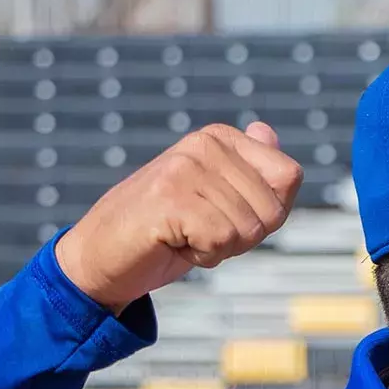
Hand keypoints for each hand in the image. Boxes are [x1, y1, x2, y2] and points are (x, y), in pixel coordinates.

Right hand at [54, 122, 303, 312]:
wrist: (100, 255)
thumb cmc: (163, 232)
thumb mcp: (215, 200)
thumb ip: (249, 172)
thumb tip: (267, 131)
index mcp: (219, 138)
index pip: (289, 176)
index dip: (265, 213)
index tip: (223, 215)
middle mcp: (204, 144)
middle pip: (272, 210)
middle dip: (242, 237)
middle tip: (198, 231)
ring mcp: (185, 169)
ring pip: (248, 230)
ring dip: (219, 249)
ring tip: (181, 236)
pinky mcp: (171, 199)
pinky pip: (220, 242)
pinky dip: (201, 257)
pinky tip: (173, 244)